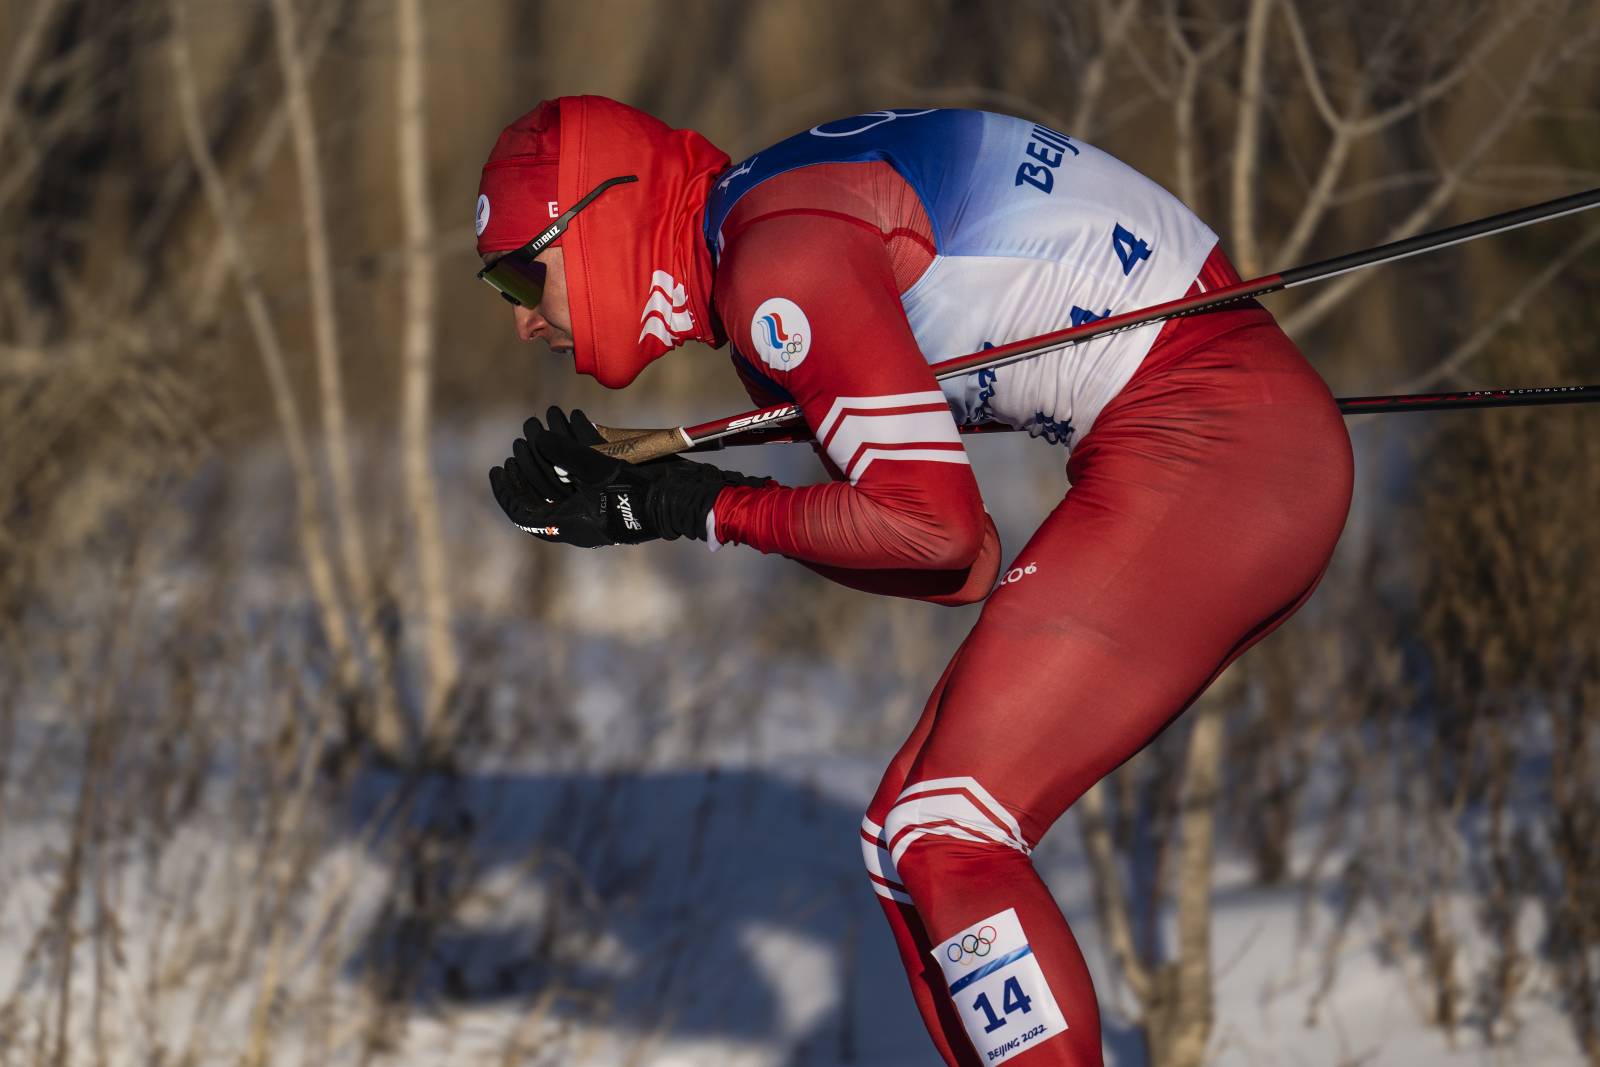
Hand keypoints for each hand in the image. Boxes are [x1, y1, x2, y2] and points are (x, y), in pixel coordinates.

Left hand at [489, 407, 767, 546]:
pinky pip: (588, 470)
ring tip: (544, 419)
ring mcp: (599, 504)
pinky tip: (575, 421)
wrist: (687, 497)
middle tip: (521, 437)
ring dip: (555, 448)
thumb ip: (567, 453)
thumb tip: (538, 437)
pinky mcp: (616, 491)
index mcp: (572, 525)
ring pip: (565, 476)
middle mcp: (581, 517)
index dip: (507, 490)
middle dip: (531, 460)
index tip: (498, 467)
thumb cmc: (644, 491)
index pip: (526, 512)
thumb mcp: (600, 470)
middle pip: (543, 490)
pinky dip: (580, 447)